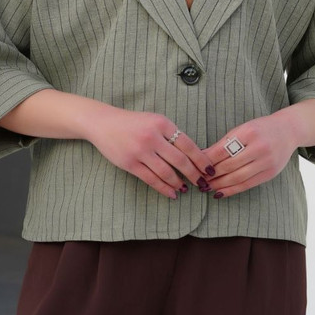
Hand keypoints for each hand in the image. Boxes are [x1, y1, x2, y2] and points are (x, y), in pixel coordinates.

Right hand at [85, 105, 215, 199]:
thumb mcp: (154, 120)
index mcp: (162, 123)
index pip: (188, 144)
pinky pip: (151, 179)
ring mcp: (141, 151)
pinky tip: (172, 193)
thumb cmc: (133, 122)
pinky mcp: (130, 163)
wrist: (104, 123)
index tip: (210, 169)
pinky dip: (164, 188)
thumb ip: (171, 134)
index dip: (201, 159)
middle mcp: (152, 136)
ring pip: (167, 172)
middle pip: (180, 160)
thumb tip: (192, 155)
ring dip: (179, 183)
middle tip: (203, 184)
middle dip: (194, 174)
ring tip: (186, 189)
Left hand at [201, 111, 297, 197]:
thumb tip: (202, 156)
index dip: (207, 160)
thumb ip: (224, 143)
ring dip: (219, 184)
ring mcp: (267, 162)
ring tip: (206, 187)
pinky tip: (220, 193)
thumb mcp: (242, 129)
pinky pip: (247, 185)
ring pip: (238, 177)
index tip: (195, 166)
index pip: (223, 150)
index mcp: (249, 132)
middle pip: (229, 165)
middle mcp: (259, 147)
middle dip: (211, 174)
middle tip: (197, 179)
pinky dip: (232, 190)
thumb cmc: (260, 129)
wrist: (288, 131)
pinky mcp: (270, 173)